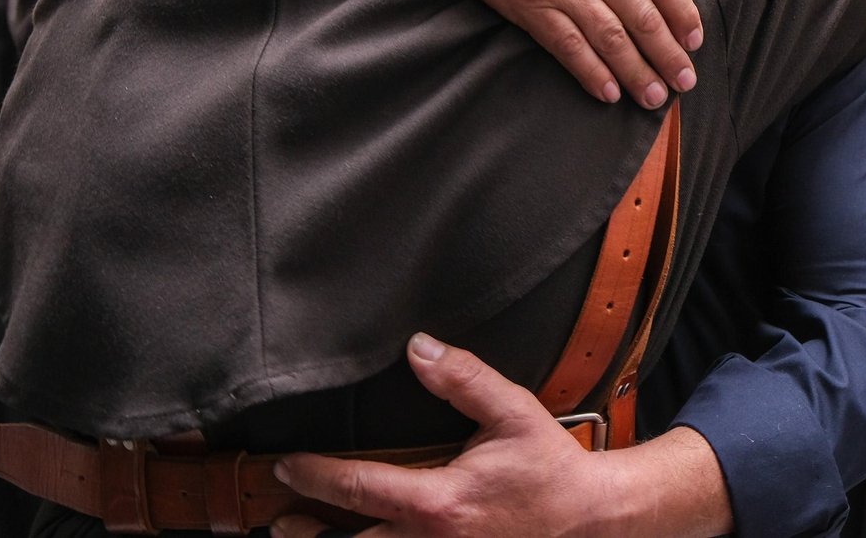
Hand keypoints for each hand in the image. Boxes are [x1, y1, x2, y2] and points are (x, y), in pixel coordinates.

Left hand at [272, 334, 731, 537]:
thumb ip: (463, 379)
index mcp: (441, 503)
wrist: (590, 519)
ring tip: (296, 537)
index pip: (360, 488)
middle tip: (274, 520)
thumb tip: (417, 347)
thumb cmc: (549, 467)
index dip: (315, 476)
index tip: (285, 463)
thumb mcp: (512, 413)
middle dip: (308, 532)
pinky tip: (365, 537)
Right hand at [429, 0, 702, 109]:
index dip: (683, 14)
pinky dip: (591, 73)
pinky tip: (608, 93)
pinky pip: (568, 47)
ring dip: (637, 73)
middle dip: (669, 55)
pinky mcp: (528, 5)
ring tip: (655, 98)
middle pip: (644, 18)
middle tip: (685, 83)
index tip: (694, 39)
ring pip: (611, 40)